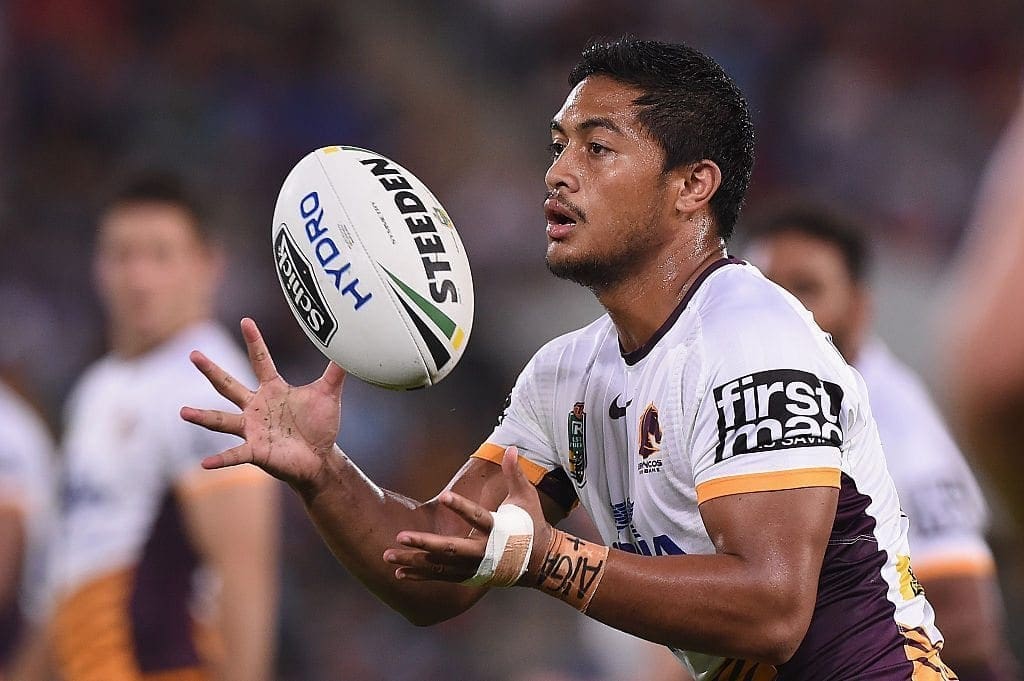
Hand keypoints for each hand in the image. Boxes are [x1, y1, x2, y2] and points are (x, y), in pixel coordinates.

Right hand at [180, 317, 345, 492]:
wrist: (320, 458)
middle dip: (211, 370)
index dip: (254, 341)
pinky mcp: (255, 451)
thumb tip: (351, 345)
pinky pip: (234, 454)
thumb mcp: (329, 394)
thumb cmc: (320, 426)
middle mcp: (256, 407)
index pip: (260, 360)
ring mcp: (252, 429)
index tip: (246, 320)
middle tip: (193, 354)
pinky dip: (220, 459)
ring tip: (182, 411)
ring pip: (222, 420)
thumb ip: (336, 371)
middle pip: (229, 385)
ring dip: (202, 417)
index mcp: (272, 390)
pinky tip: (203, 464)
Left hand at [383, 446, 553, 583]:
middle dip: (425, 543)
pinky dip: (421, 576)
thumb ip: (514, 473)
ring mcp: (475, 567)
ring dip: (414, 562)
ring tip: (387, 556)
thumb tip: (510, 447)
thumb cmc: (531, 524)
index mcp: (498, 530)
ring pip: (440, 567)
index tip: (444, 496)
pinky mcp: (469, 576)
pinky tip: (399, 573)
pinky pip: (441, 578)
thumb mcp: (525, 498)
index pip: (477, 517)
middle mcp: (484, 552)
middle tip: (401, 536)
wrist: (540, 562)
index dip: (462, 507)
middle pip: (451, 549)